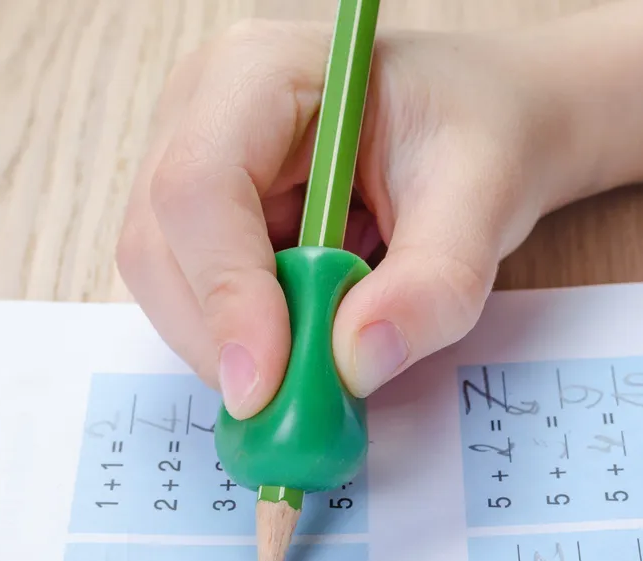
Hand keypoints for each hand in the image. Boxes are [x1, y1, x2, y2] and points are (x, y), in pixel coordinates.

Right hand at [116, 20, 566, 417]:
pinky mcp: (204, 216)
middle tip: (300, 405)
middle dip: (224, 338)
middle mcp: (200, 111)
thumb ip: (434, 282)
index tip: (269, 385)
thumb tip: (356, 364)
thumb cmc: (478, 134)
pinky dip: (247, 339)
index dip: (225, 294)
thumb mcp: (483, 197)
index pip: (200, 188)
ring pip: (168, 282)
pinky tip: (307, 333)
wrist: (481, 121)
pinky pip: (196, 295)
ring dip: (236, 345)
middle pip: (160, 245)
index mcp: (259, 73)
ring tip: (323, 358)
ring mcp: (190, 162)